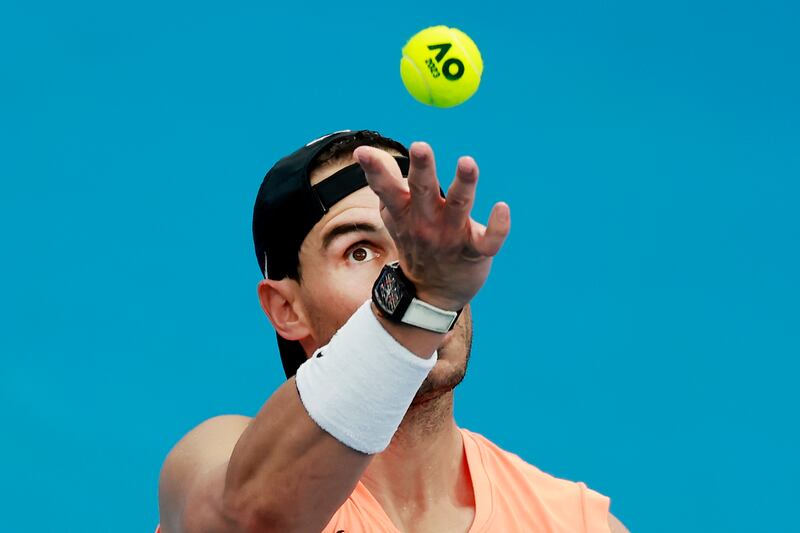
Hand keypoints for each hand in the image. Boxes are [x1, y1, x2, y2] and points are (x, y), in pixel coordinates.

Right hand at [353, 141, 510, 310]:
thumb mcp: (394, 214)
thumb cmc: (415, 242)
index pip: (386, 188)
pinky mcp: (475, 251)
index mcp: (405, 212)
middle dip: (422, 168)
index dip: (375, 170)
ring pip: (458, 206)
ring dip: (463, 184)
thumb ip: (384, 182)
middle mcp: (426, 222)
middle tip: (420, 146)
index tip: (362, 152)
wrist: (431, 294)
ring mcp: (451, 237)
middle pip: (423, 191)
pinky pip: (489, 240)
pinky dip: (497, 226)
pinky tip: (502, 207)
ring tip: (467, 162)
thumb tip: (363, 150)